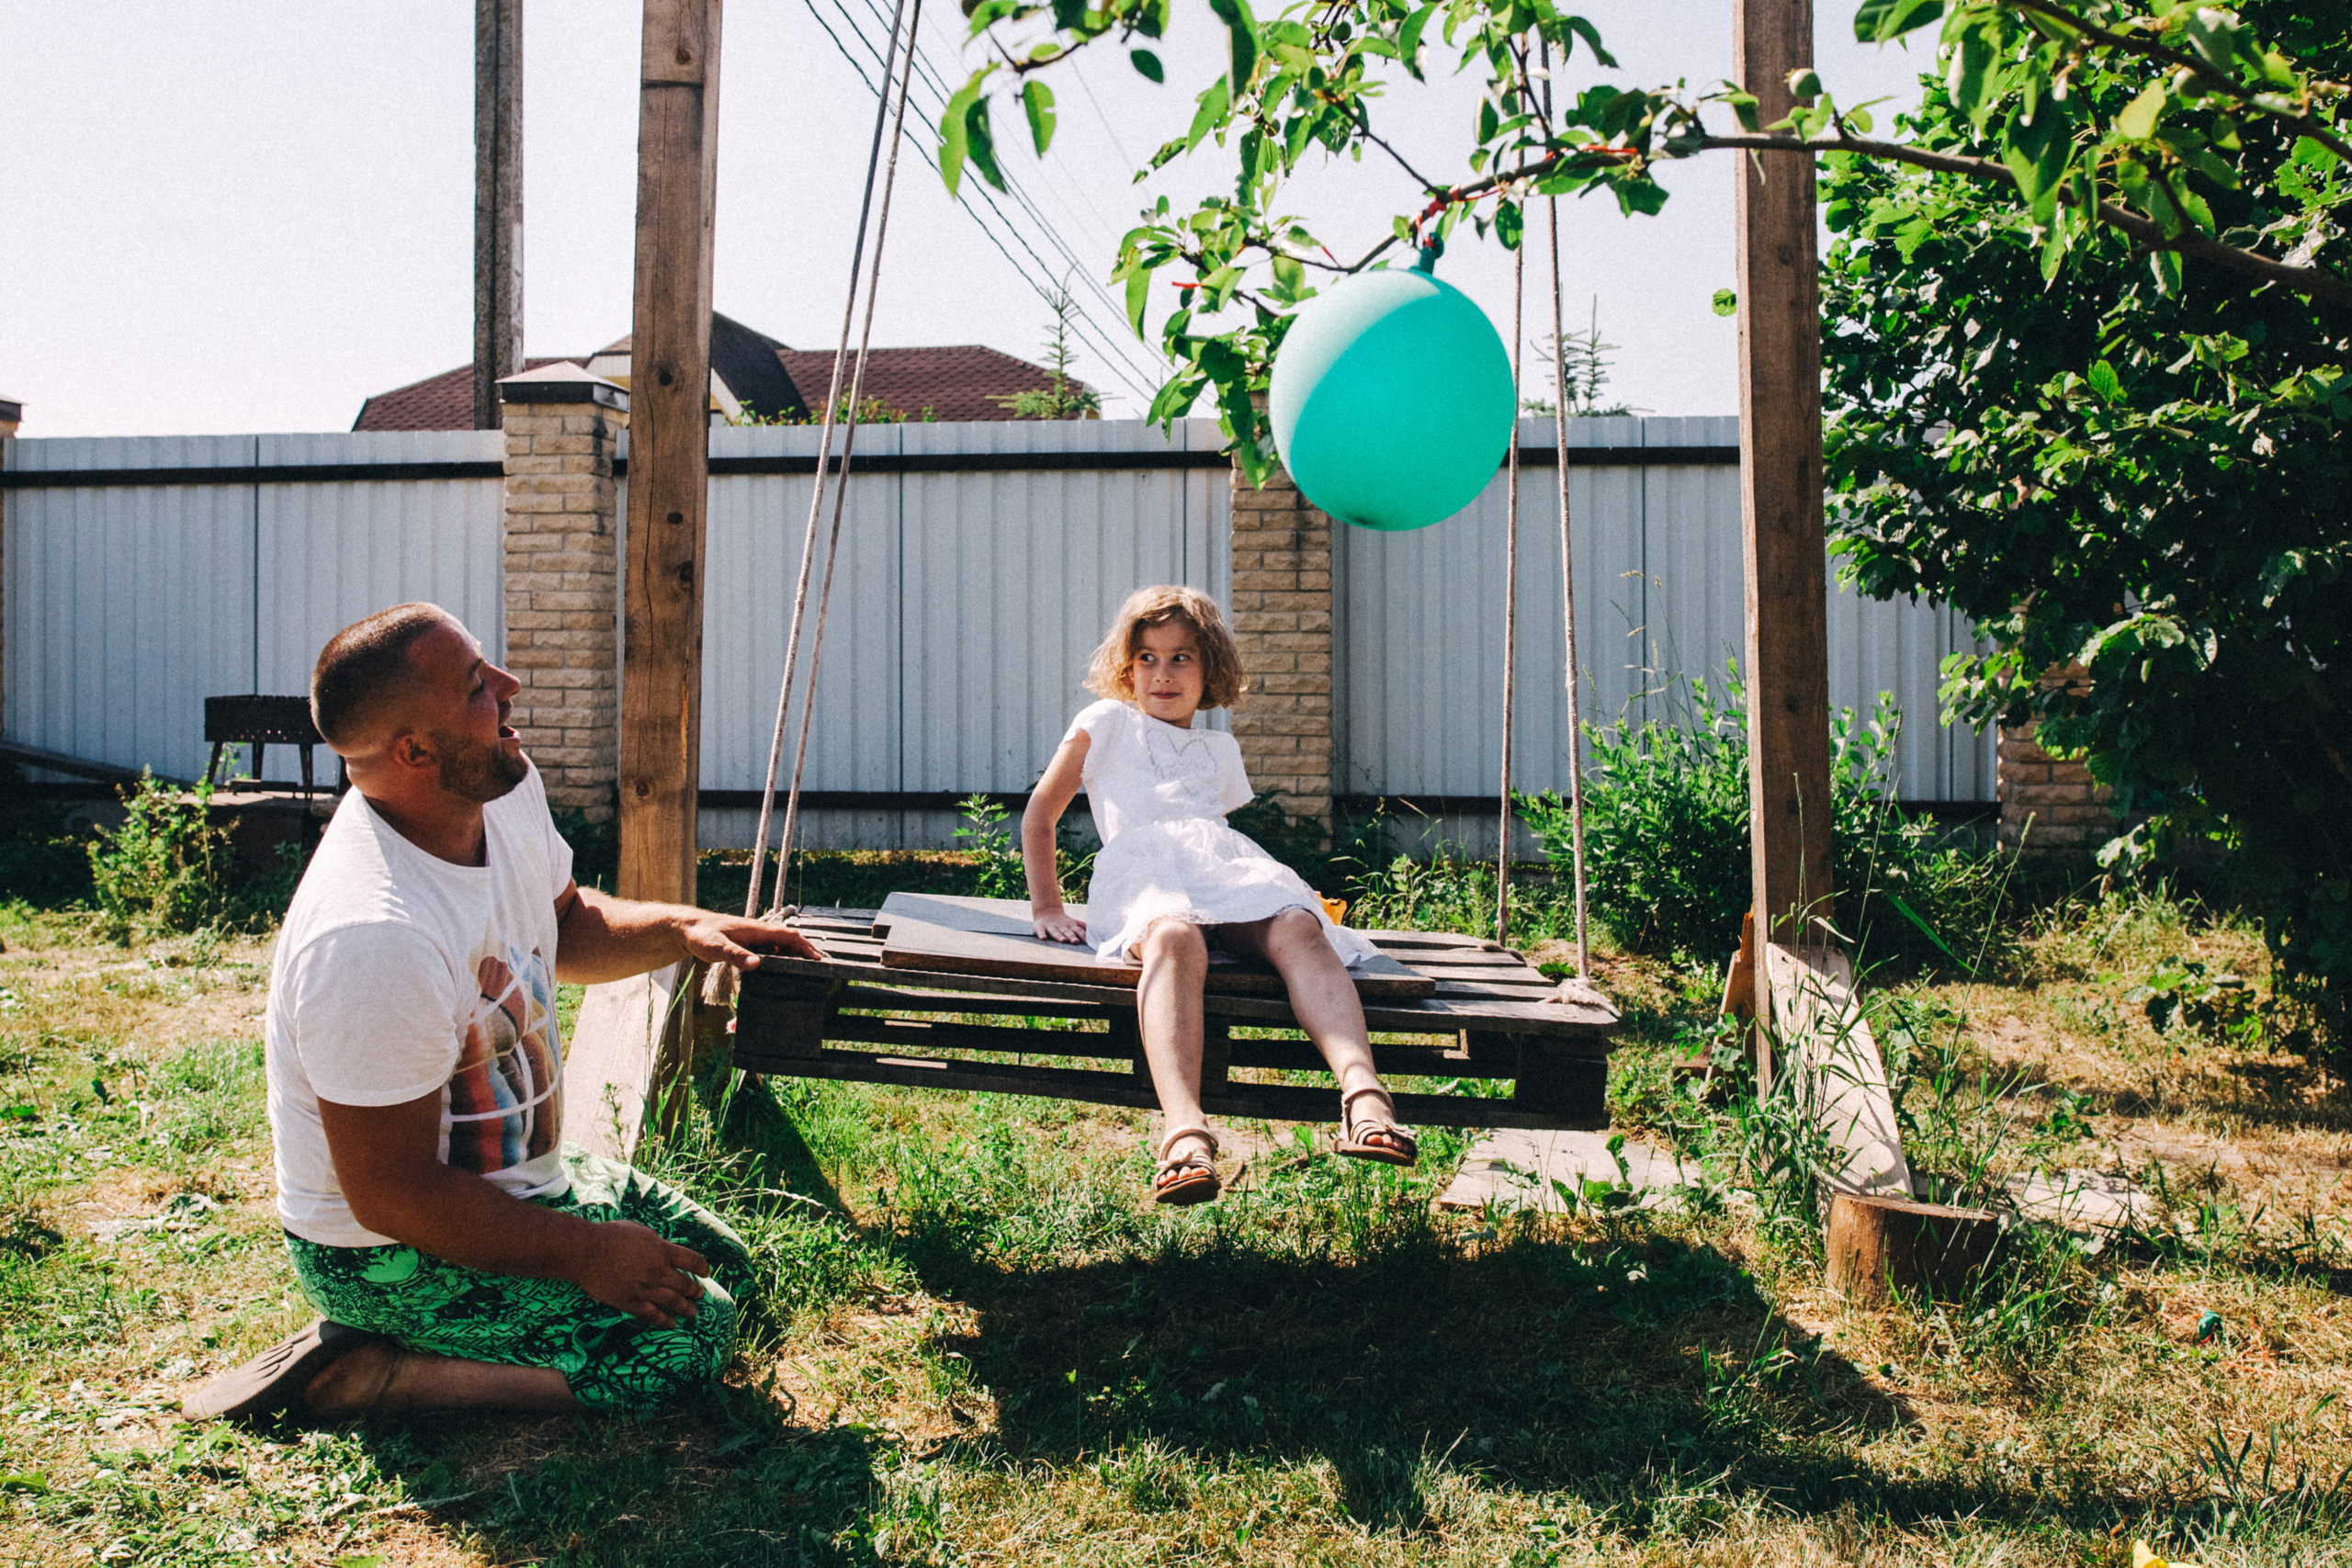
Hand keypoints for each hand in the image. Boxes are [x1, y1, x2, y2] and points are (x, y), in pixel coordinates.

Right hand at [573, 1220, 710, 1328]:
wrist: (586, 1252)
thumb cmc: (611, 1236)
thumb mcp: (641, 1231)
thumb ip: (657, 1242)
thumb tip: (665, 1249)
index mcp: (662, 1250)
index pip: (692, 1260)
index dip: (702, 1267)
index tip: (706, 1272)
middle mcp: (658, 1271)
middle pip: (685, 1284)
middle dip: (695, 1291)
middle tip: (700, 1296)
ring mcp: (645, 1288)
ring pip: (673, 1303)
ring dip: (686, 1309)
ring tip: (693, 1313)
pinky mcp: (631, 1302)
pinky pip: (653, 1315)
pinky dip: (665, 1321)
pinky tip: (672, 1324)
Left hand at [677, 912, 820, 970]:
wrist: (687, 929)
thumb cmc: (701, 935)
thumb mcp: (718, 947)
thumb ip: (736, 956)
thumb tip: (757, 965)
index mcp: (756, 930)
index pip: (788, 936)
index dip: (805, 946)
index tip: (818, 958)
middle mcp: (758, 932)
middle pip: (788, 941)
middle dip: (805, 952)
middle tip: (819, 968)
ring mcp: (753, 938)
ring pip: (780, 947)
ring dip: (793, 957)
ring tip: (804, 972)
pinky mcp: (747, 945)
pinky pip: (769, 951)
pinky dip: (779, 960)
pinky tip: (779, 972)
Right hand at [1033, 909, 1087, 943]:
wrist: (1047, 912)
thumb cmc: (1064, 922)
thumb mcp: (1075, 923)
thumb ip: (1084, 928)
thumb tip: (1099, 932)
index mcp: (1071, 926)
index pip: (1079, 931)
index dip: (1083, 936)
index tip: (1089, 942)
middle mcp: (1062, 927)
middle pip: (1068, 932)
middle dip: (1072, 937)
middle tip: (1075, 942)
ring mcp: (1051, 927)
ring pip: (1056, 932)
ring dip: (1059, 936)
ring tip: (1063, 940)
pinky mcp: (1041, 927)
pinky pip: (1041, 931)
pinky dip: (1042, 934)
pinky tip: (1043, 938)